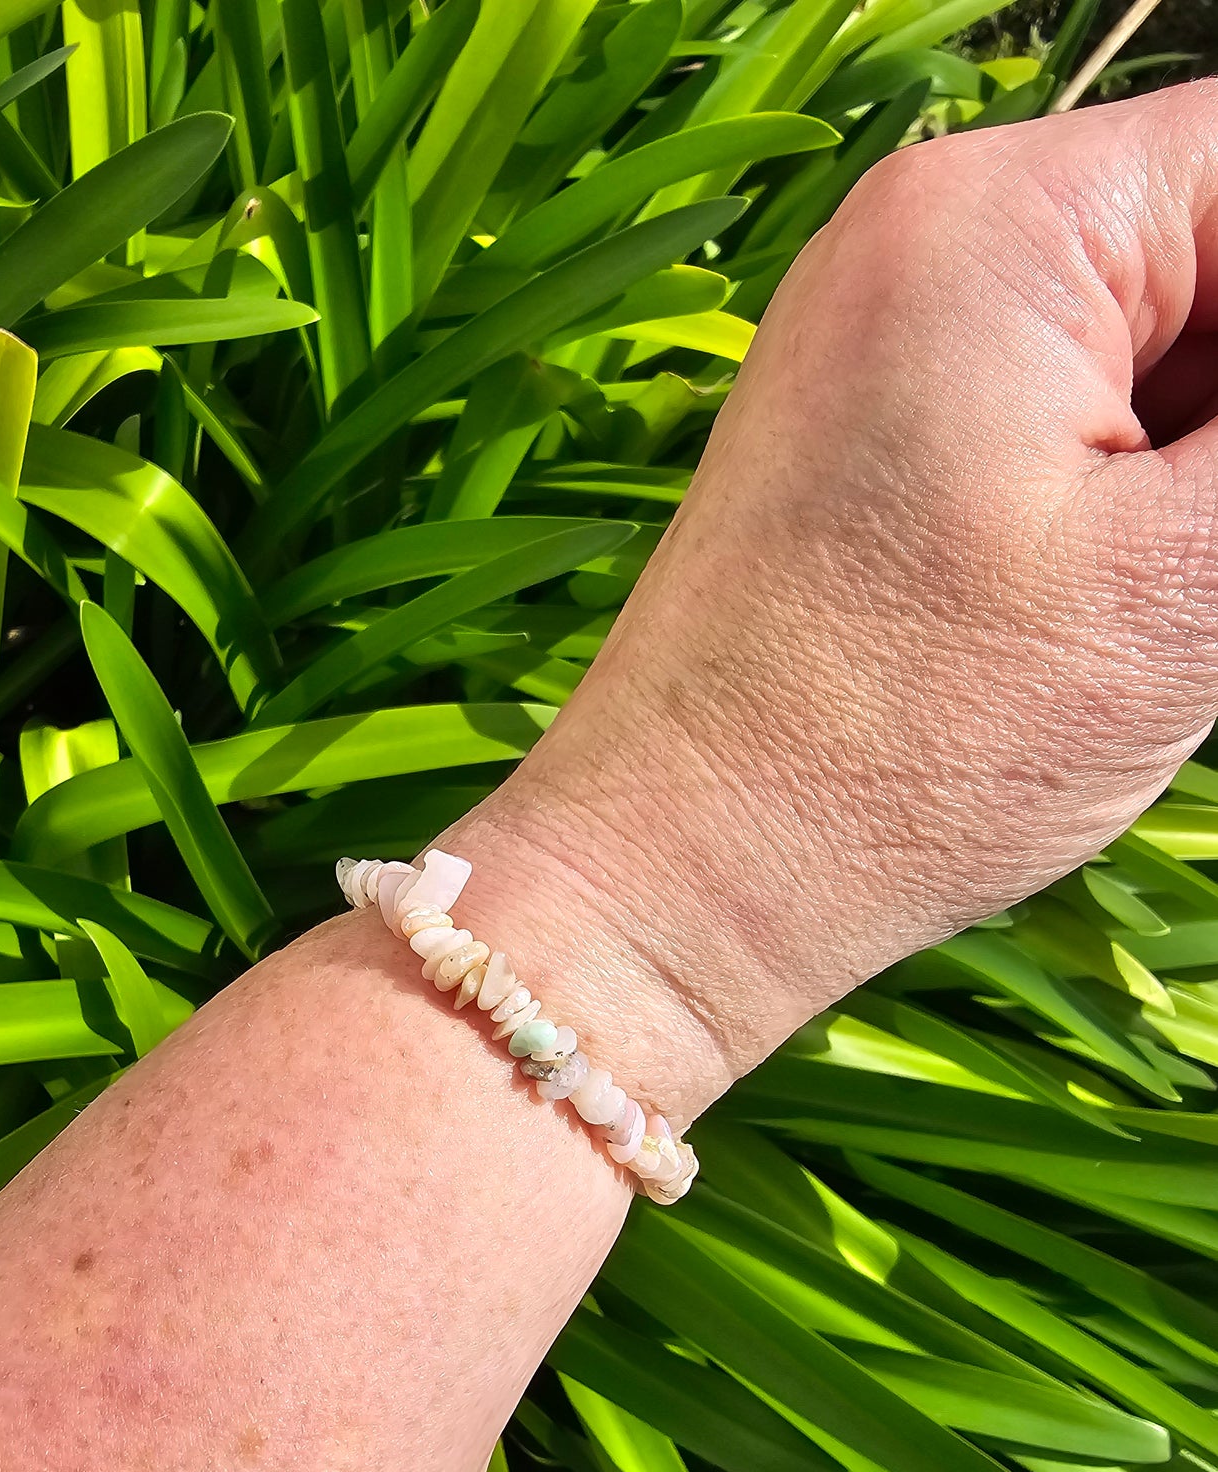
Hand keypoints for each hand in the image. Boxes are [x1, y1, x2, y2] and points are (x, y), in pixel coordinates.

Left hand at [452, 80, 1217, 1129]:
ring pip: (1148, 357)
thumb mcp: (1188, 581)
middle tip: (1192, 579)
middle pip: (1208, 261)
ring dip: (1192, 479)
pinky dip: (1129, 503)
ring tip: (1136, 619)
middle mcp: (925, 246)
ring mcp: (888, 346)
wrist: (684, 873)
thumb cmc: (900, 747)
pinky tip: (1101, 617)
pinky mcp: (875, 443)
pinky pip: (1067, 421)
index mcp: (1001, 220)